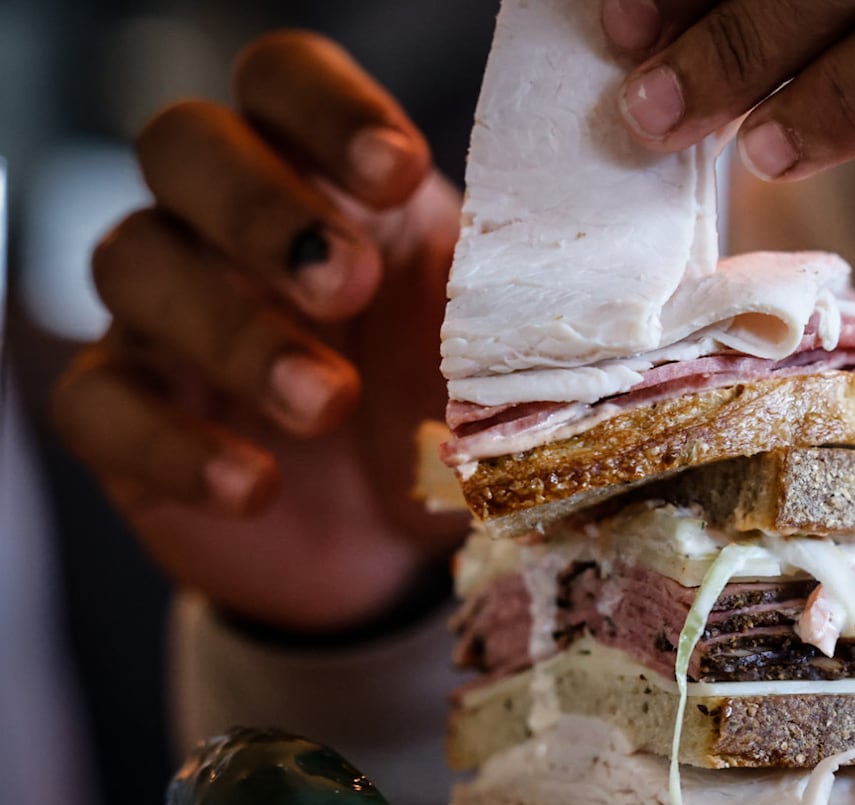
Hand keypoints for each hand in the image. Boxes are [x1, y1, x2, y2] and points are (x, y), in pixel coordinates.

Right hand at [53, 32, 466, 632]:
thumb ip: (524, 315)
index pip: (284, 82)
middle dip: (263, 207)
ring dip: (232, 329)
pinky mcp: (124, 411)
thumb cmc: (441, 409)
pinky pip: (101, 404)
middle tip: (350, 285)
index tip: (398, 174)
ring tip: (323, 402)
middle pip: (185, 145)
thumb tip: (618, 315)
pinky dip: (176, 446)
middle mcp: (226, 224)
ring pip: (133, 261)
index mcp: (326, 178)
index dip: (328, 107)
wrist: (390, 540)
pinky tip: (255, 485)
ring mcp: (162, 312)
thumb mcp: (495, 356)